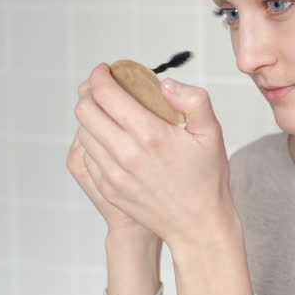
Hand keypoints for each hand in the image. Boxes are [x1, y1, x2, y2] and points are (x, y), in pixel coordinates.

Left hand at [71, 62, 237, 248]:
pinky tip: (109, 136)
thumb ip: (193, 99)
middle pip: (85, 110)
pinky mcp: (108, 188)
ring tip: (104, 109)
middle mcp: (125, 154)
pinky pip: (87, 155)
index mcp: (150, 135)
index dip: (100, 75)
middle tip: (101, 86)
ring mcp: (113, 174)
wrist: (197, 224)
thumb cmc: (207, 178)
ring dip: (89, 115)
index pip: (106, 94)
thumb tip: (165, 83)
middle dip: (88, 91)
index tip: (105, 70)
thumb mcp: (211, 132)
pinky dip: (93, 139)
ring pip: (83, 132)